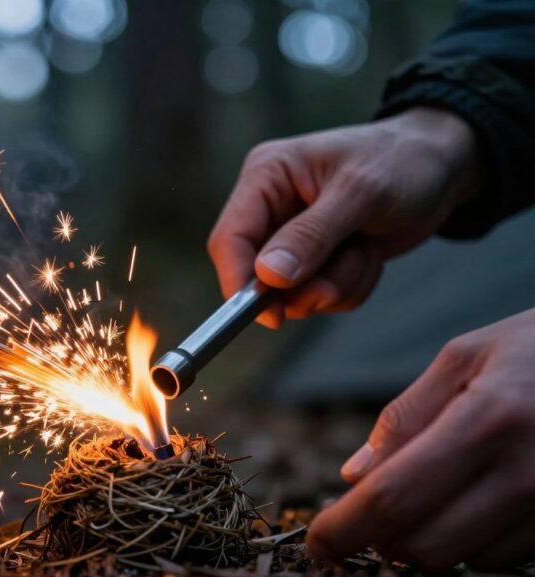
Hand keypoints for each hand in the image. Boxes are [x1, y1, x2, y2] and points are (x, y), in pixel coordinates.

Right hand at [208, 108, 480, 326]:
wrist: (445, 167)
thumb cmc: (402, 161)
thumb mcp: (360, 193)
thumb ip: (311, 235)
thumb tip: (268, 276)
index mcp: (266, 176)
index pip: (230, 237)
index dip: (240, 280)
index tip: (269, 315)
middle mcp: (271, 207)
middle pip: (257, 274)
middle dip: (305, 284)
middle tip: (340, 275)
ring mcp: (292, 236)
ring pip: (292, 292)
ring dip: (336, 284)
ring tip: (365, 249)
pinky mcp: (316, 258)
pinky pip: (320, 295)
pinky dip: (350, 285)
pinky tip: (368, 253)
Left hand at [308, 308, 534, 569]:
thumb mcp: (465, 356)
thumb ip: (404, 417)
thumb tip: (353, 478)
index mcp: (489, 420)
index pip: (395, 498)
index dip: (345, 528)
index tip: (318, 541)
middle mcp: (529, 472)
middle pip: (425, 545)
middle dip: (383, 537)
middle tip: (373, 511)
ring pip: (464, 559)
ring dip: (432, 537)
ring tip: (441, 487)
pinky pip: (506, 557)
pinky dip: (476, 538)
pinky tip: (481, 496)